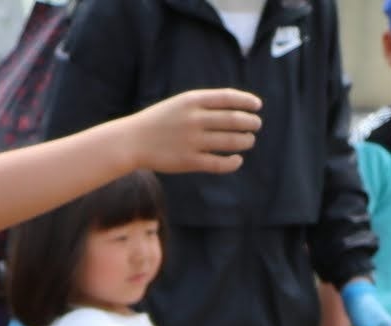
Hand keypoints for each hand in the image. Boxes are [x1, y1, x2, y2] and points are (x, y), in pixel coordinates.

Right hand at [128, 87, 262, 176]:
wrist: (133, 141)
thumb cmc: (160, 121)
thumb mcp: (180, 104)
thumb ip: (205, 104)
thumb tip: (236, 109)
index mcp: (192, 100)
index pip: (228, 98)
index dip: (247, 101)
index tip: (257, 106)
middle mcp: (194, 119)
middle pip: (234, 120)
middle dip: (250, 122)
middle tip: (256, 125)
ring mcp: (192, 141)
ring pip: (230, 141)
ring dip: (245, 141)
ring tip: (249, 140)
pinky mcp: (189, 161)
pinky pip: (219, 163)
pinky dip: (233, 162)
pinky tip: (237, 160)